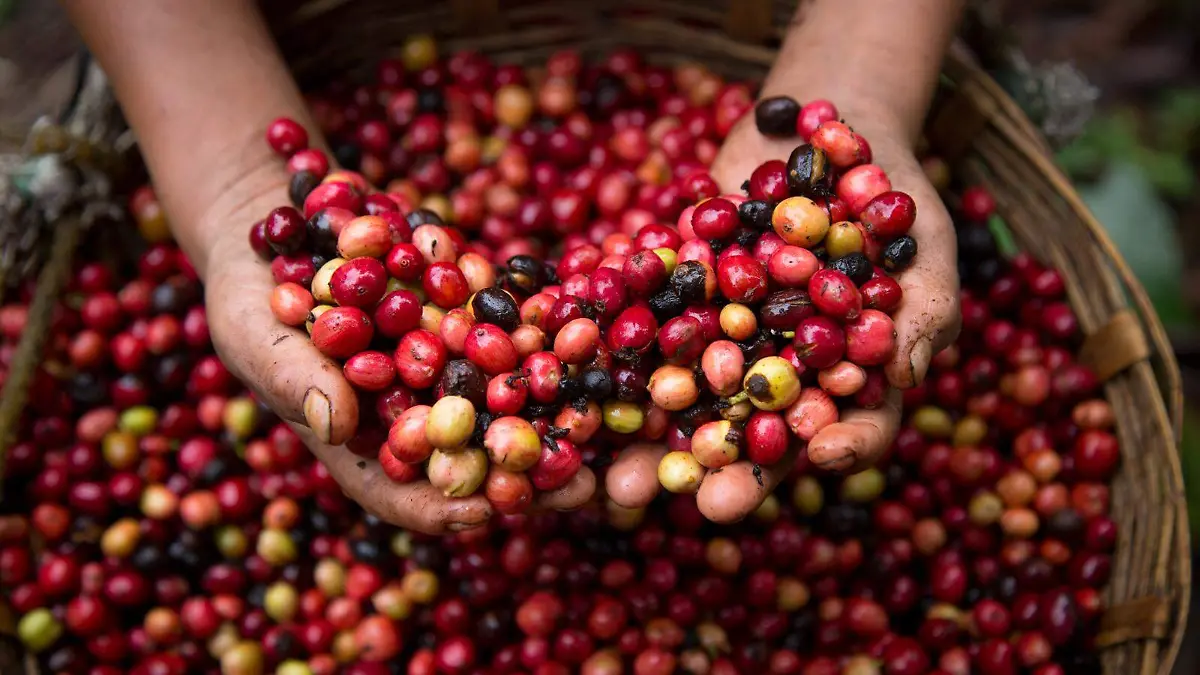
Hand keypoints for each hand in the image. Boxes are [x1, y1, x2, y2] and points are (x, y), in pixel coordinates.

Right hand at [201, 165, 595, 534]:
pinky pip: (511, 340)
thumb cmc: (248, 292)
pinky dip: (549, 346)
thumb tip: (335, 421)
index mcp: (355, 441)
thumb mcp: (255, 332)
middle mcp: (406, 413)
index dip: (445, 507)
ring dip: (554, 418)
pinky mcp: (461, 321)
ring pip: (503, 405)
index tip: (491, 511)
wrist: (276, 224)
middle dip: (524, 475)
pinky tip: (593, 348)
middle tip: (582, 485)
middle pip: (469, 458)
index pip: (401, 493)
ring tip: (607, 426)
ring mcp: (438, 369)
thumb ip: (293, 375)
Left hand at [604, 111, 958, 522]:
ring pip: (690, 405)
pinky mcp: (678, 305)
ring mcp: (725, 342)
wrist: (817, 120)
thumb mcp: (923, 240)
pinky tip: (583, 391)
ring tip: (621, 483)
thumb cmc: (888, 188)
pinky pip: (644, 340)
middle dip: (732, 474)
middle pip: (760, 436)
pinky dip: (614, 368)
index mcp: (849, 375)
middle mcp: (782, 372)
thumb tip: (904, 372)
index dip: (846, 444)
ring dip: (656, 446)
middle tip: (706, 505)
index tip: (824, 454)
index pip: (856, 425)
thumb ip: (924, 306)